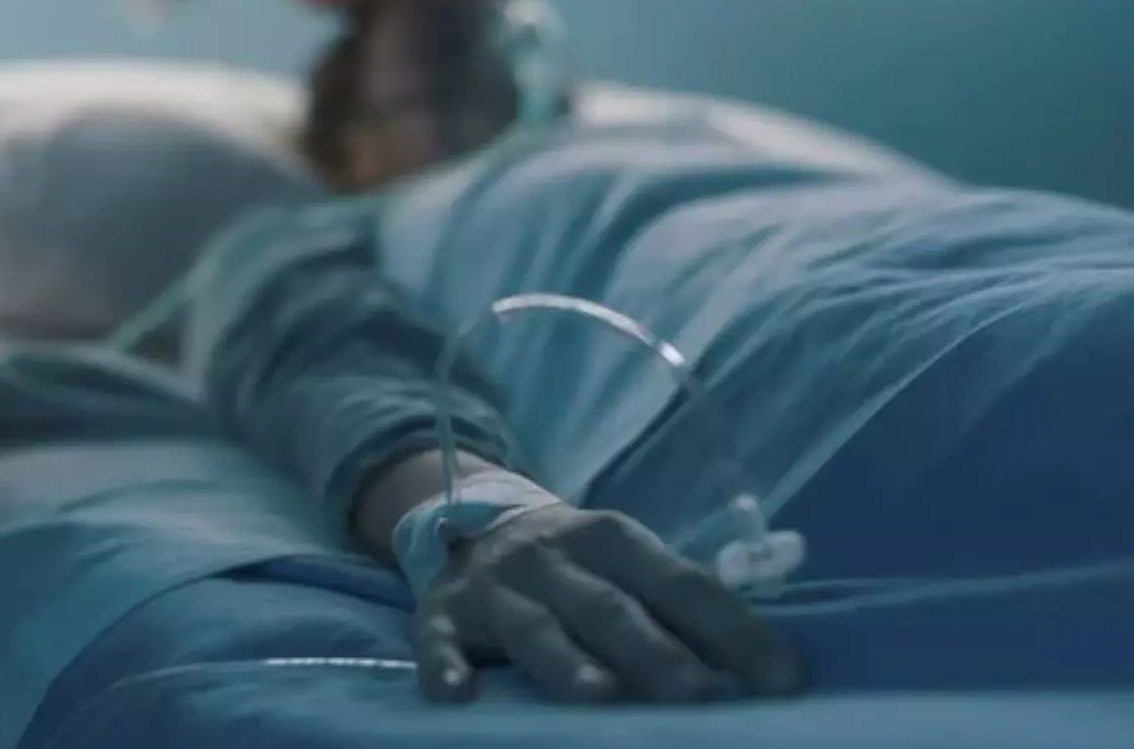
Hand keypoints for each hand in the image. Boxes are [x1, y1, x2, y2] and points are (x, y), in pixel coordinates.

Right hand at [413, 503, 804, 703]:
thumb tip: (768, 671)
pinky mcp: (440, 614)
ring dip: (568, 664)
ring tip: (601, 699)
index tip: (783, 681)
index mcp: (614, 538)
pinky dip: (448, 668)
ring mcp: (495, 585)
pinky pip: (441, 642)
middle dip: (660, 656)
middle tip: (704, 701)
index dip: (733, 630)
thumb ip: (676, 606)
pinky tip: (460, 695)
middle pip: (611, 608)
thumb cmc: (574, 566)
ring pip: (535, 627)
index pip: (682, 582)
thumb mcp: (624, 564)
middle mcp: (554, 554)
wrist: (471, 522)